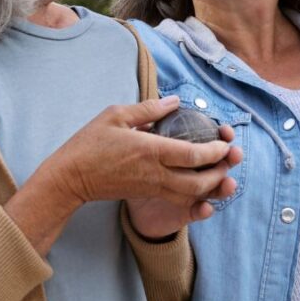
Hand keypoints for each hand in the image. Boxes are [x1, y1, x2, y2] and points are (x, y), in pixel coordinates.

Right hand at [38, 96, 236, 207]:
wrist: (70, 178)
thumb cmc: (90, 143)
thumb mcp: (116, 115)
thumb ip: (148, 109)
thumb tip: (175, 101)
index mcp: (150, 151)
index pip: (193, 155)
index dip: (215, 151)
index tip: (226, 143)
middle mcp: (155, 173)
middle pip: (198, 181)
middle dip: (220, 173)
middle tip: (229, 160)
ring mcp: (151, 187)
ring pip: (190, 194)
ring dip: (210, 186)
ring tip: (221, 172)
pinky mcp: (146, 194)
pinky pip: (177, 198)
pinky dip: (194, 193)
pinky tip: (200, 183)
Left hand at [127, 124, 242, 239]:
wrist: (116, 195)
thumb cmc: (128, 163)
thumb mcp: (136, 137)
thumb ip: (151, 119)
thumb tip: (172, 103)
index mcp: (185, 154)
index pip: (211, 144)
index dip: (222, 138)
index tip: (227, 132)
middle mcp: (193, 173)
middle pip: (220, 165)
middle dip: (231, 159)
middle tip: (235, 153)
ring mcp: (190, 193)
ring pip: (213, 191)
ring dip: (223, 188)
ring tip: (229, 184)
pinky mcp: (180, 212)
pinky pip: (195, 212)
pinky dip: (202, 210)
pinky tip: (205, 208)